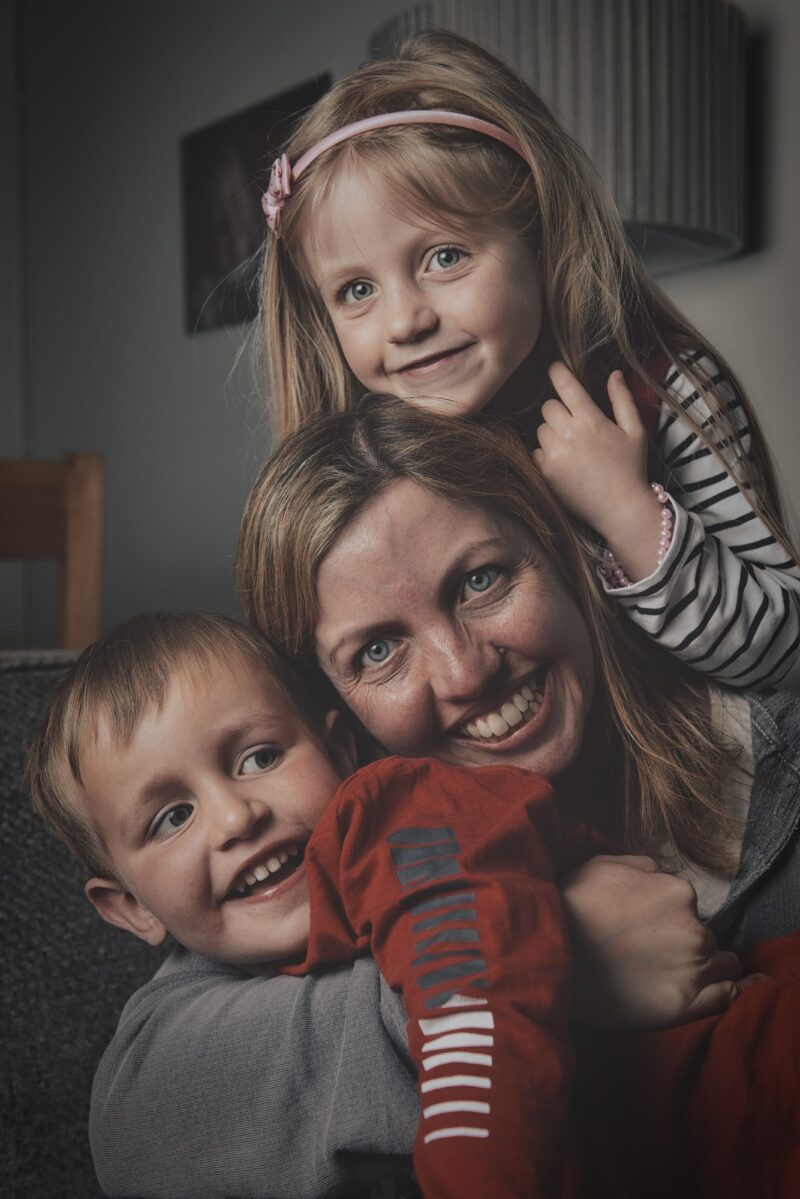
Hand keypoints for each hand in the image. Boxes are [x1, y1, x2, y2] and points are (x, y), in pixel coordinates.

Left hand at [533, 365, 662, 578]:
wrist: (620, 508)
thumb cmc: (631, 468)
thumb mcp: (635, 431)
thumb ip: (622, 400)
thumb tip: (615, 374)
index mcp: (591, 420)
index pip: (566, 386)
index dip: (557, 373)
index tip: (553, 367)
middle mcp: (569, 434)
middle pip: (548, 407)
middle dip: (559, 411)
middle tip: (575, 424)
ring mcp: (554, 454)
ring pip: (541, 429)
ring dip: (552, 432)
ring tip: (573, 447)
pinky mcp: (546, 472)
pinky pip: (536, 451)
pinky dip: (547, 453)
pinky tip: (565, 462)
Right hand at [561, 854, 756, 1029]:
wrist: (549, 959)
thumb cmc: (570, 909)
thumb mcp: (601, 865)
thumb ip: (642, 866)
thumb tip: (660, 873)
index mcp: (677, 892)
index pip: (689, 905)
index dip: (670, 916)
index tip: (650, 929)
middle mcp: (693, 928)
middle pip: (706, 934)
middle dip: (686, 941)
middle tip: (654, 953)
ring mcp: (692, 969)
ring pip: (723, 963)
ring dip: (706, 966)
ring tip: (675, 973)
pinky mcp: (685, 1005)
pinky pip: (727, 996)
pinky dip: (726, 991)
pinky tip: (716, 990)